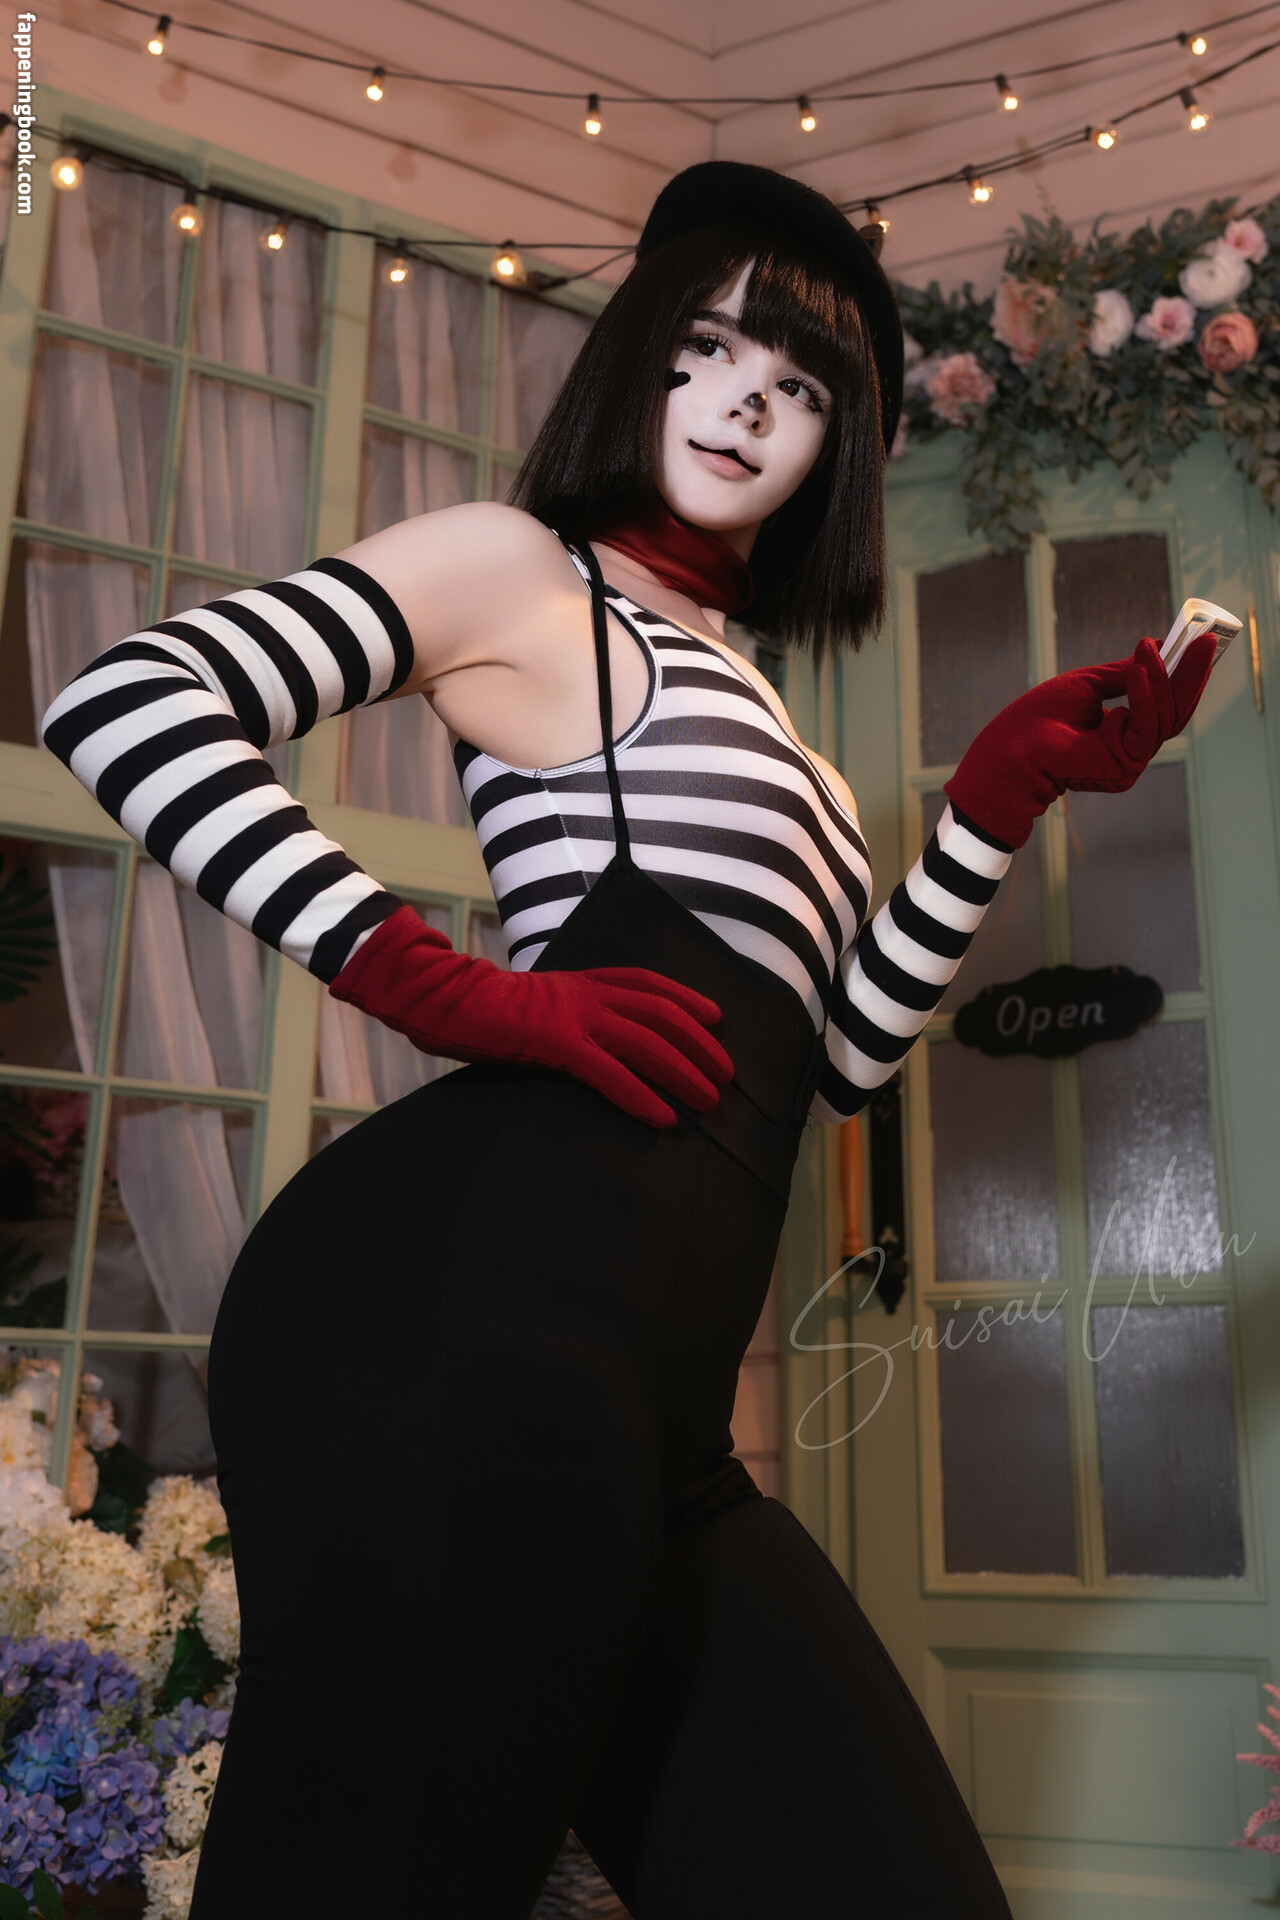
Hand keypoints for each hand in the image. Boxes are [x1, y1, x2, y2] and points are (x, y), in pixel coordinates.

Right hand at [329, 904, 733, 1128]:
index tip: (716, 1017)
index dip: (686, 999)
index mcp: (580, 981)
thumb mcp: (532, 1006)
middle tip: (727, 1074)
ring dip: (683, 1071)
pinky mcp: (555, 1042)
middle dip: (699, 1043)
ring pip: (646, 1042)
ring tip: (709, 1100)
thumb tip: (584, 1042)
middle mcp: (585, 993)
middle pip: (660, 1014)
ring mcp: (572, 1015)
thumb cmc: (478, 1010)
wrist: (439, 999)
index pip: (647, 984)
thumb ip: (562, 1017)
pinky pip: (609, 1073)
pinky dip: (641, 1095)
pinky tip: (663, 1117)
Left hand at [944, 633, 1215, 848]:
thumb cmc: (1038, 719)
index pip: (1164, 702)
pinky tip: (1140, 668)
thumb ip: (1124, 672)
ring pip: (1166, 716)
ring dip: (1166, 677)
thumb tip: (1158, 648)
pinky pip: (1147, 725)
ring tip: (1157, 646)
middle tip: (1207, 639)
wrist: (1010, 749)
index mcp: (1124, 730)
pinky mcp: (1125, 766)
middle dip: (1191, 673)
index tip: (1200, 642)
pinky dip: (1146, 694)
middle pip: (1175, 710)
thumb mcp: (1088, 684)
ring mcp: (1131, 760)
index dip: (1184, 674)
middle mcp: (1132, 748)